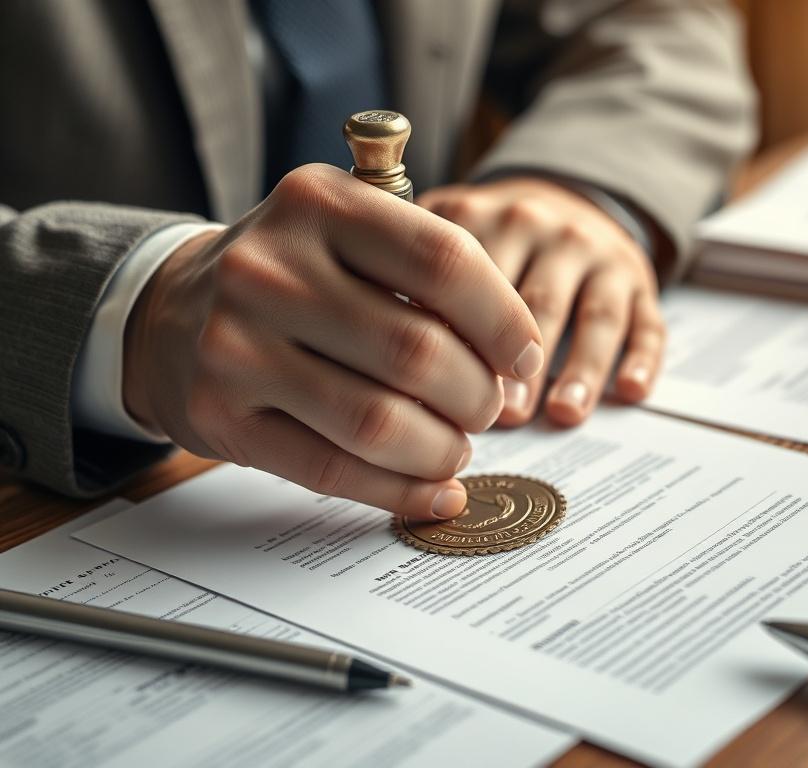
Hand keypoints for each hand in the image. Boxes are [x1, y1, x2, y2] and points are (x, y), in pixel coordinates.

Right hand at [123, 164, 543, 519]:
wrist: (169, 312)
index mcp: (320, 203)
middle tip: (487, 408)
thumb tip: (516, 360)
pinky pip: (333, 470)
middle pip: (418, 350)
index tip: (525, 359)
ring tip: (457, 447)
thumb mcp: (348, 235)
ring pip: (379, 421)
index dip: (505, 321)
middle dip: (478, 395)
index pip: (445, 261)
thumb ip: (428, 273)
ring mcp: (235, 343)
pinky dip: (400, 491)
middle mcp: (270, 267)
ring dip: (443, 448)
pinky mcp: (220, 414)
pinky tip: (434, 492)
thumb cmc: (290, 275)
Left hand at [419, 177, 664, 426]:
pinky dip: (642, 357)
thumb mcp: (445, 238)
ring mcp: (598, 254)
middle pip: (534, 300)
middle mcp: (546, 229)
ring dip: (579, 367)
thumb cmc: (489, 240)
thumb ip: (412, 280)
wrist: (563, 198)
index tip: (444, 385)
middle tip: (501, 414)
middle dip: (518, 363)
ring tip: (562, 413)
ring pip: (593, 314)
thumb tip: (383, 360)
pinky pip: (647, 319)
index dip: (459, 336)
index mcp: (487, 220)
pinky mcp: (638, 280)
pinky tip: (631, 391)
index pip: (472, 280)